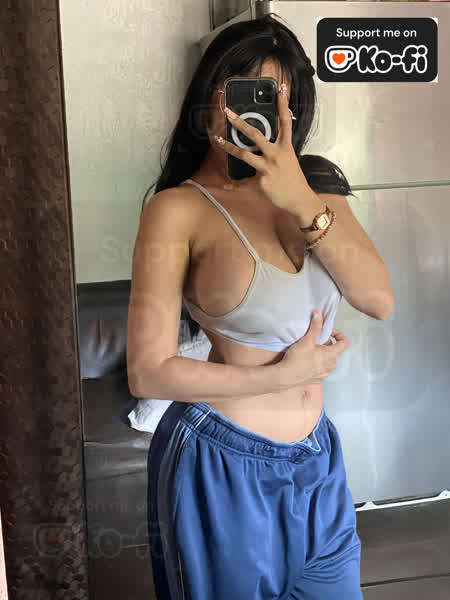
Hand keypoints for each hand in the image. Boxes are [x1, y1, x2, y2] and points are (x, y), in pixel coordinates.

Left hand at [214, 82, 310, 213]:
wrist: (299, 198)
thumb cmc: (293, 179)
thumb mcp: (290, 159)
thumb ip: (279, 148)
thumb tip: (265, 141)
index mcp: (285, 147)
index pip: (285, 122)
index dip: (283, 105)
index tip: (281, 89)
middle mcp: (276, 155)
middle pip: (256, 135)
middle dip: (240, 123)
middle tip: (229, 113)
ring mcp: (268, 168)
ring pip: (244, 154)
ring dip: (229, 147)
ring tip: (218, 140)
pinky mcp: (261, 183)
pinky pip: (243, 183)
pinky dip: (234, 186)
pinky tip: (225, 185)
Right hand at [277, 310, 349, 388]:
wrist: (285, 377)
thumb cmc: (297, 360)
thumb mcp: (306, 340)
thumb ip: (315, 326)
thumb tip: (318, 314)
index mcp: (332, 355)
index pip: (344, 342)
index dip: (338, 334)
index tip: (328, 332)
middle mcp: (331, 366)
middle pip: (333, 350)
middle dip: (325, 343)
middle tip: (313, 340)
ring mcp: (325, 374)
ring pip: (326, 359)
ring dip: (320, 353)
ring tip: (308, 351)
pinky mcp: (317, 380)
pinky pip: (320, 368)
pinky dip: (315, 363)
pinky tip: (305, 361)